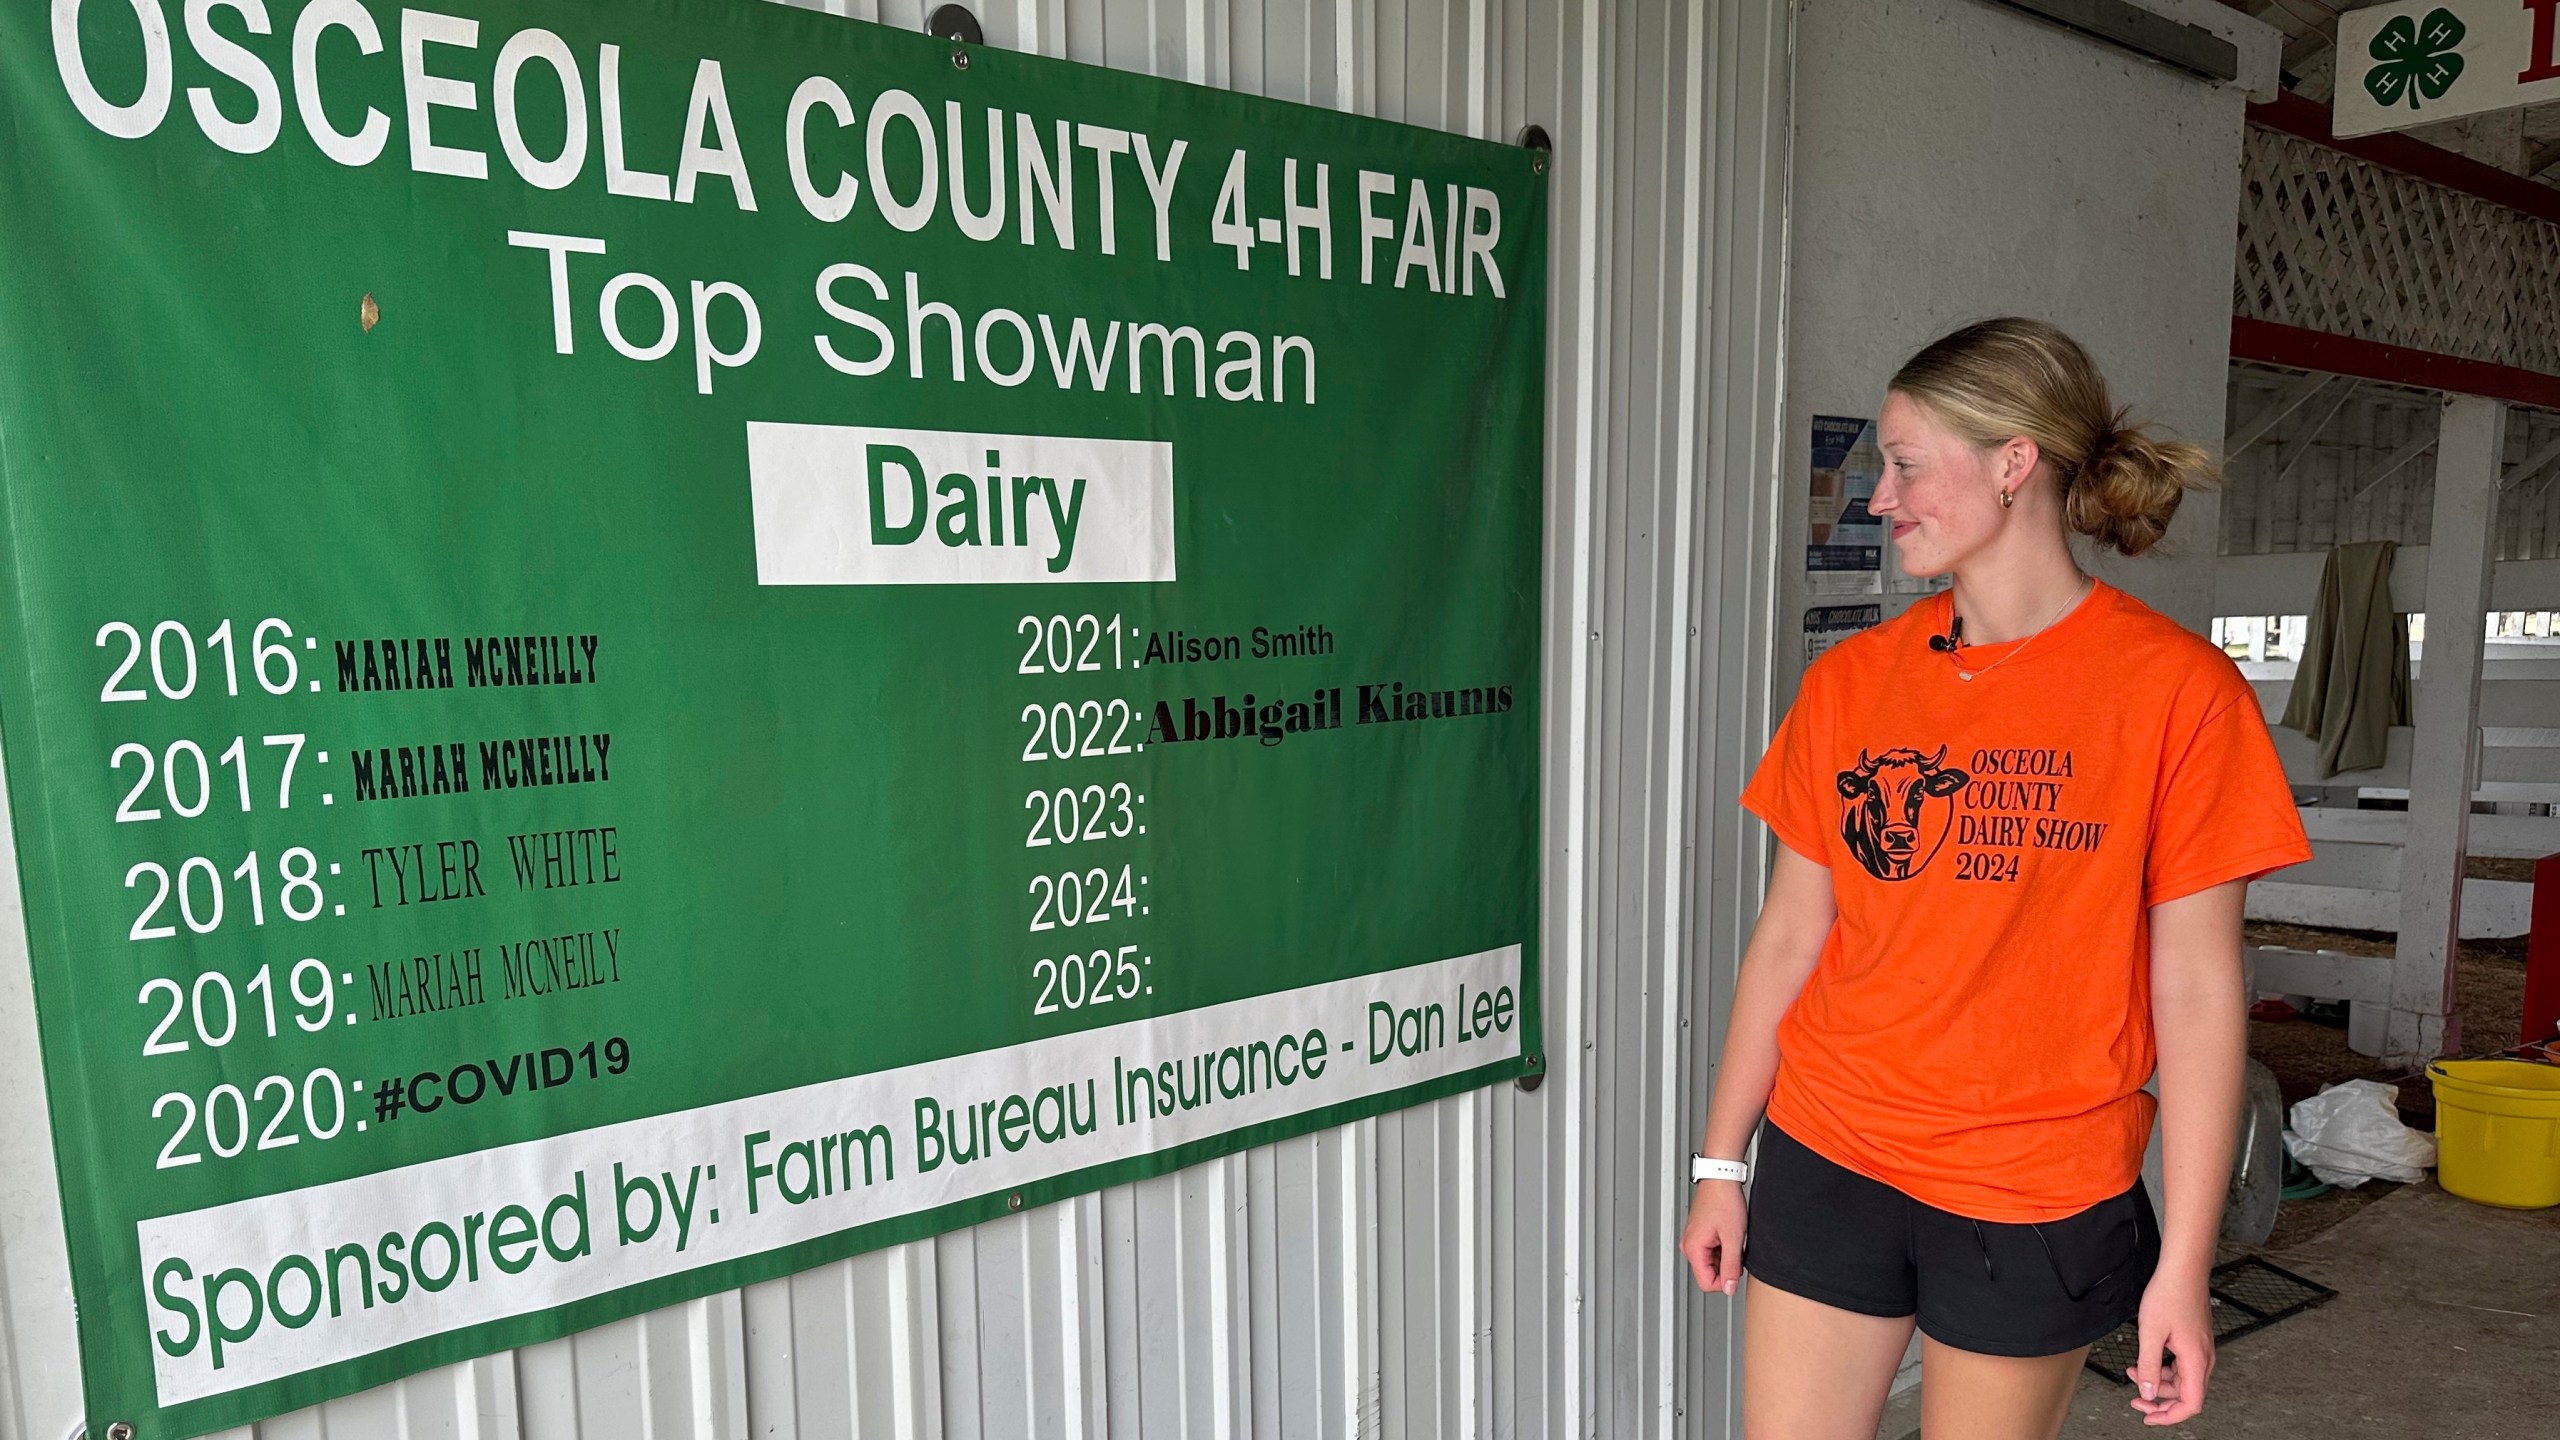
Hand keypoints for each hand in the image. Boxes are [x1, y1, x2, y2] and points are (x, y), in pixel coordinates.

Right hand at [1677, 1180, 1747, 1294]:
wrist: (1721, 1179)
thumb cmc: (1724, 1201)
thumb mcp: (1733, 1238)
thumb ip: (1731, 1266)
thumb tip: (1729, 1288)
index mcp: (1693, 1249)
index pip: (1707, 1283)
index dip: (1725, 1282)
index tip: (1737, 1270)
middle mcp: (1689, 1246)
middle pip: (1709, 1274)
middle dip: (1727, 1267)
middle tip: (1737, 1249)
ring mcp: (1693, 1240)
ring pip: (1712, 1264)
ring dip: (1726, 1257)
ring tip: (1733, 1239)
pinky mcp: (1699, 1235)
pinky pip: (1712, 1253)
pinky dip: (1723, 1249)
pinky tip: (1729, 1235)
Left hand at [2125, 1264, 2214, 1424]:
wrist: (2183, 1270)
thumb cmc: (2170, 1294)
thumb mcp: (2150, 1333)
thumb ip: (2148, 1366)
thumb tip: (2146, 1393)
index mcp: (2196, 1361)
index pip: (2190, 1404)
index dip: (2170, 1416)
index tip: (2149, 1417)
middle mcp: (2203, 1359)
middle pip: (2185, 1395)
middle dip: (2158, 1400)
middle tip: (2134, 1399)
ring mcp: (2200, 1350)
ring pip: (2180, 1380)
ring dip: (2156, 1382)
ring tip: (2132, 1372)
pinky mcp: (2194, 1342)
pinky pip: (2180, 1366)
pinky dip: (2161, 1368)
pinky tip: (2144, 1361)